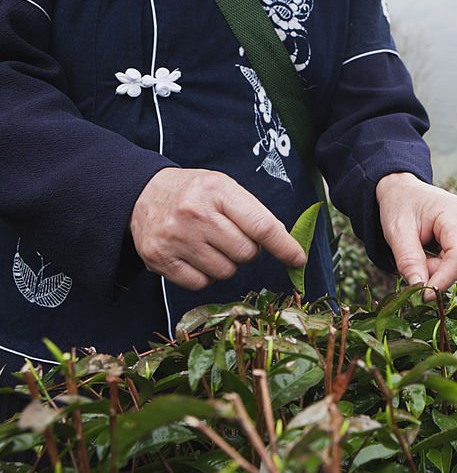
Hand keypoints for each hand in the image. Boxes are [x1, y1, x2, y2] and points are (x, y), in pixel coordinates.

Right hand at [130, 168, 305, 290]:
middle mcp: (196, 214)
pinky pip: (201, 284)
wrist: (141, 193)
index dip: (284, 247)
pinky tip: (194, 256)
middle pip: (246, 253)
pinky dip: (204, 275)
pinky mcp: (159, 259)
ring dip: (226, 264)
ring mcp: (176, 238)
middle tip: (231, 237)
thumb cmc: (195, 193)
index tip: (298, 259)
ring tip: (210, 244)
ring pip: (226, 272)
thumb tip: (287, 246)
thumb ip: (254, 213)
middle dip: (247, 251)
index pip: (262, 226)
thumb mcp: (224, 188)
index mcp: (218, 191)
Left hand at [376, 172, 456, 298]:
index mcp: (455, 212)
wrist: (404, 191)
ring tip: (417, 248)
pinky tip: (427, 248)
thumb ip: (409, 260)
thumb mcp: (397, 232)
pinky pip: (455, 261)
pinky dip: (438, 263)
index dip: (444, 278)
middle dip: (433, 271)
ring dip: (434, 267)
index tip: (425, 296)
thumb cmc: (400, 206)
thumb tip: (421, 289)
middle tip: (409, 262)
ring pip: (456, 265)